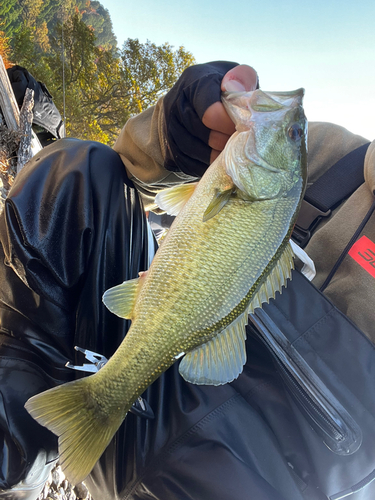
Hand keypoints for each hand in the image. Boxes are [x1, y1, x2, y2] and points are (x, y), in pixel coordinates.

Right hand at [163, 62, 257, 176]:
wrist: (191, 106)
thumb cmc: (222, 91)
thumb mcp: (236, 78)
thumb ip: (243, 77)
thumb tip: (235, 89)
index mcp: (193, 81)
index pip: (211, 113)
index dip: (230, 125)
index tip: (244, 128)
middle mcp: (174, 103)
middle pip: (204, 134)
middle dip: (226, 141)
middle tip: (241, 143)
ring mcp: (167, 128)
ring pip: (197, 152)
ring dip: (218, 155)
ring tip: (232, 151)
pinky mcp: (168, 150)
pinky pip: (189, 165)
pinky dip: (207, 165)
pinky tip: (219, 159)